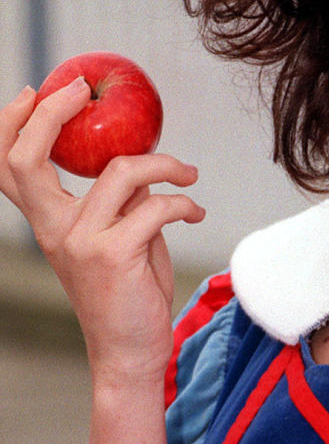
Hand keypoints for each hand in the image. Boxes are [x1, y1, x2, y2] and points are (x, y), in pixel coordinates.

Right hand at [0, 80, 204, 383]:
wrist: (130, 354)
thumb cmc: (128, 295)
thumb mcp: (120, 240)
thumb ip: (121, 203)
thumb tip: (142, 166)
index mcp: (47, 224)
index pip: (9, 167)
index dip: (12, 122)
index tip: (37, 90)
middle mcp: (54, 230)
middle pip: (28, 157)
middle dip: (52, 111)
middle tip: (86, 91)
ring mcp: (80, 242)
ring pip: (120, 172)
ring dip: (164, 164)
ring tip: (188, 173)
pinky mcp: (113, 255)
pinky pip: (155, 207)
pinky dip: (182, 204)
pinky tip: (195, 212)